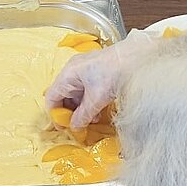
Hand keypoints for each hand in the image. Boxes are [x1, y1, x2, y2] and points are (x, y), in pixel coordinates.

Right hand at [44, 28, 158, 129]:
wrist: (135, 58)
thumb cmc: (113, 75)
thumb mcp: (96, 100)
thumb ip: (83, 115)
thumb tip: (75, 127)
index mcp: (67, 75)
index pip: (51, 97)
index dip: (55, 114)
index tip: (63, 127)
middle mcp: (72, 70)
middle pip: (63, 95)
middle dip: (70, 112)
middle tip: (79, 125)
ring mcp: (83, 69)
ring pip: (75, 92)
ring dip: (81, 108)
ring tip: (92, 119)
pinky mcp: (94, 69)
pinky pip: (84, 87)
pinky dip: (88, 100)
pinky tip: (98, 110)